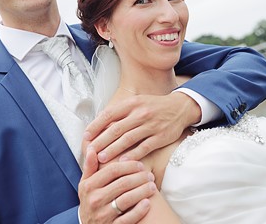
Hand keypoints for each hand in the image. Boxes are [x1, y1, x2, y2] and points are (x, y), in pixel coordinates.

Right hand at [79, 147, 154, 222]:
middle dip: (140, 178)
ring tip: (153, 186)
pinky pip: (128, 218)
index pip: (112, 170)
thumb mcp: (86, 184)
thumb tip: (92, 147)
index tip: (141, 165)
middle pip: (122, 183)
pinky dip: (139, 210)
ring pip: (127, 199)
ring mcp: (103, 215)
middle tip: (150, 175)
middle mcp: (94, 200)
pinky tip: (147, 203)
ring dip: (143, 191)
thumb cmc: (90, 200)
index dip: (129, 165)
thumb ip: (90, 167)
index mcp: (88, 186)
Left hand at [84, 92, 199, 162]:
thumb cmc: (153, 107)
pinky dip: (133, 155)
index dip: (95, 126)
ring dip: (113, 150)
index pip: (109, 114)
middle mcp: (140, 113)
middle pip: (116, 129)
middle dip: (101, 141)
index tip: (85, 137)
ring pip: (128, 139)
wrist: (179, 108)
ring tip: (101, 159)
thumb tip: (98, 124)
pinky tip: (123, 162)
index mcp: (132, 104)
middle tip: (89, 152)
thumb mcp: (136, 103)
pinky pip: (144, 147)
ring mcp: (151, 125)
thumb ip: (120, 112)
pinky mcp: (161, 137)